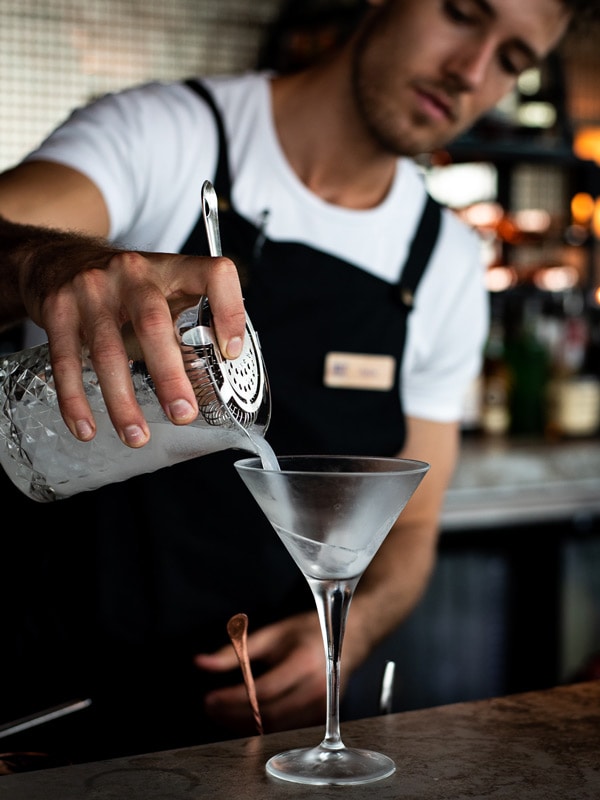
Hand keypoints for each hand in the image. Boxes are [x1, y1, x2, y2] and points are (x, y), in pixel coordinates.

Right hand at [31, 248, 245, 446]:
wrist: (55, 258)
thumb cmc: (122, 284)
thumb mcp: (161, 284)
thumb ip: (189, 316)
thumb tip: (225, 367)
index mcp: (170, 268)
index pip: (214, 275)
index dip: (229, 311)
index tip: (232, 352)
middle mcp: (131, 273)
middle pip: (153, 323)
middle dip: (169, 374)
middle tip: (182, 413)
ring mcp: (91, 290)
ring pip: (107, 350)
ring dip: (122, 401)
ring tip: (137, 436)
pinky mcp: (58, 309)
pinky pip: (66, 361)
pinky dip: (76, 400)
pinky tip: (87, 428)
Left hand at [194, 612, 327, 735]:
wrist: (347, 640)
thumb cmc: (308, 632)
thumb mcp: (273, 634)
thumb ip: (237, 649)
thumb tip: (200, 663)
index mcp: (304, 662)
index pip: (263, 690)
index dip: (234, 698)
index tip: (210, 698)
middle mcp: (317, 688)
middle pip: (267, 713)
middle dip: (233, 714)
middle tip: (210, 706)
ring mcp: (321, 706)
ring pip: (275, 727)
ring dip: (243, 724)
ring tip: (221, 713)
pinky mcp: (321, 717)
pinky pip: (286, 729)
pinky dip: (262, 727)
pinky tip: (244, 717)